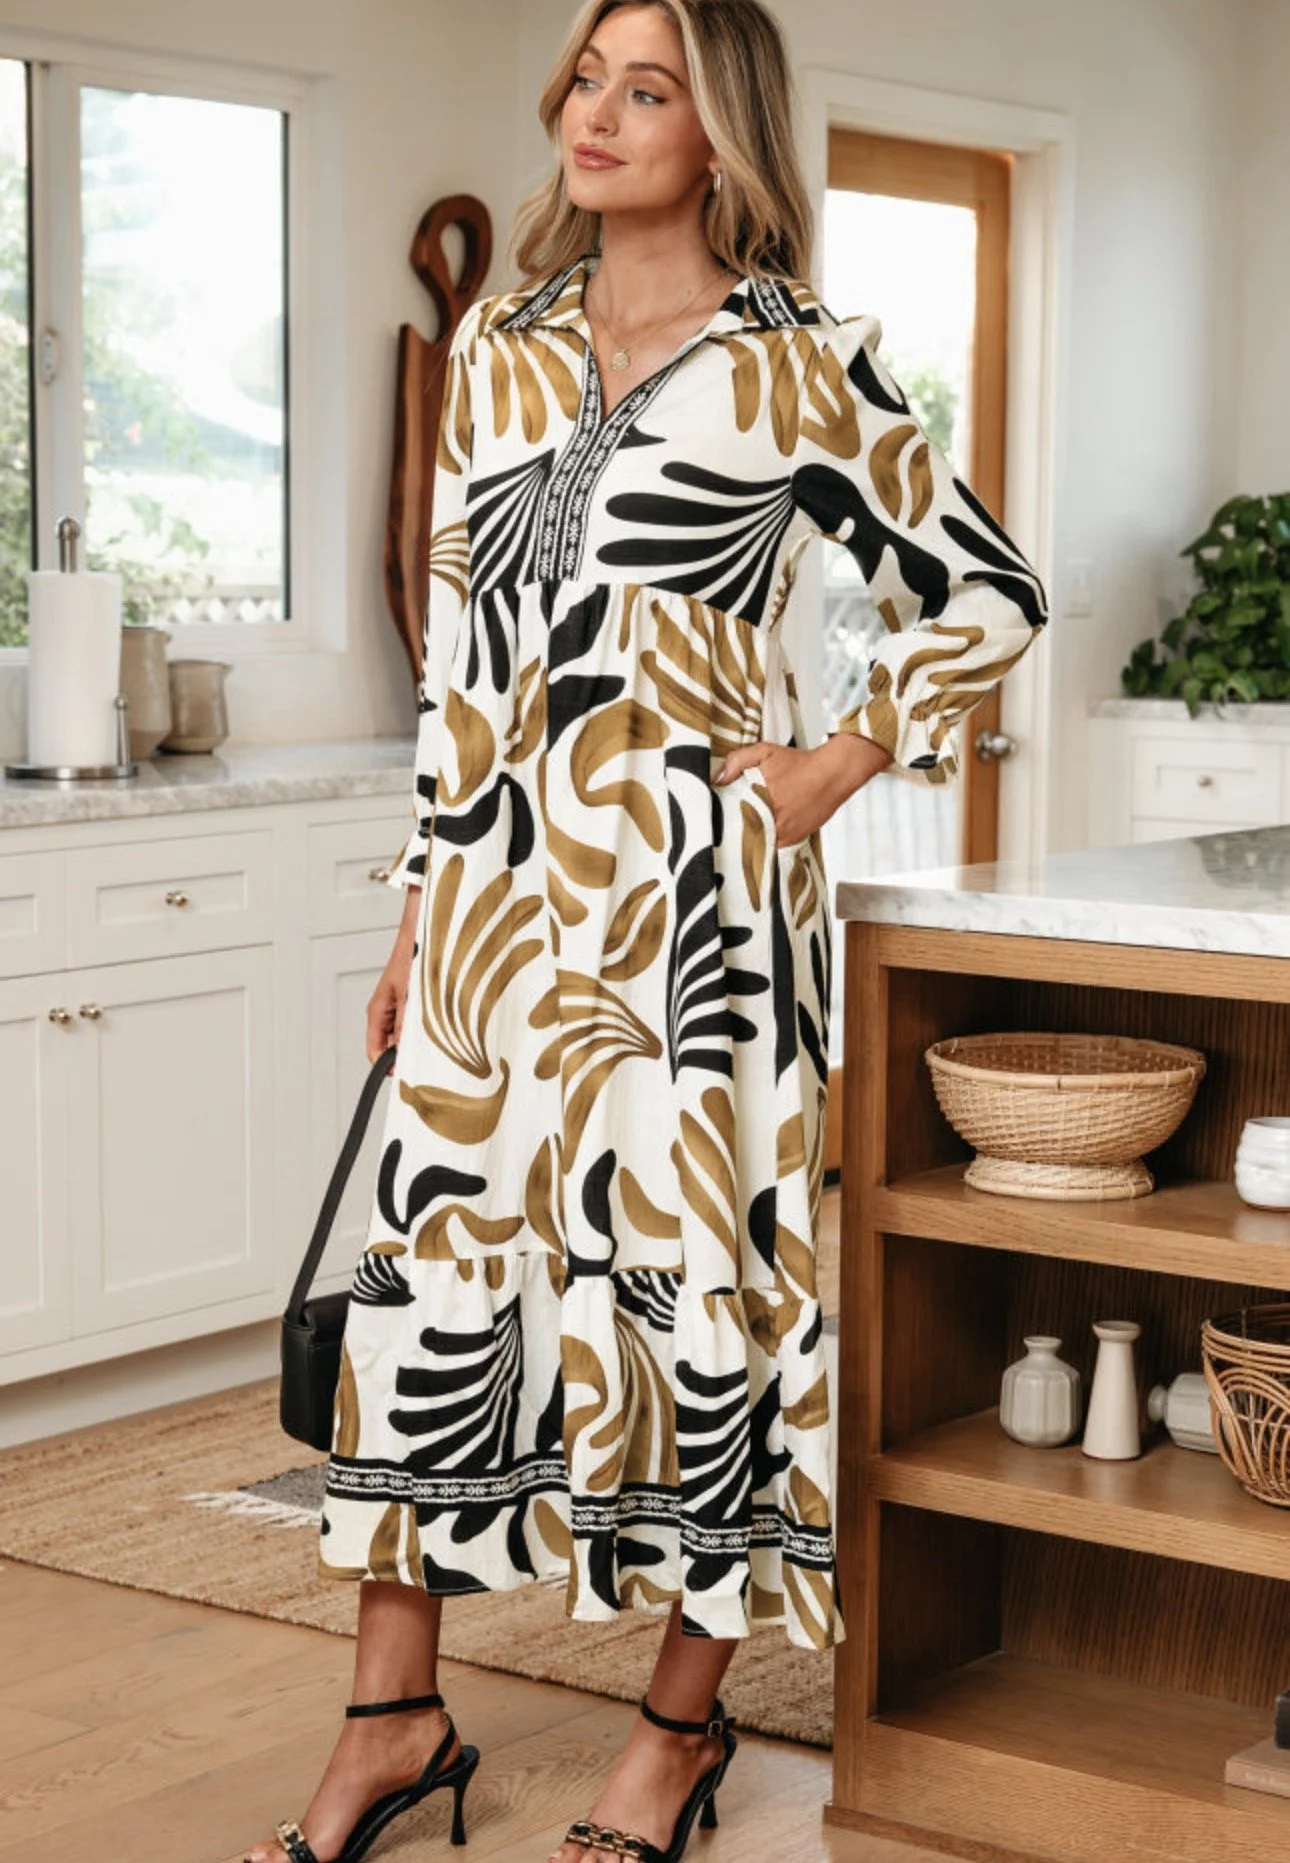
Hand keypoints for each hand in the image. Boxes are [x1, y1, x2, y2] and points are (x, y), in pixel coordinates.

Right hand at [366, 887, 419, 1064]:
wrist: (424, 930)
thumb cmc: (413, 954)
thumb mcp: (410, 993)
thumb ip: (405, 1024)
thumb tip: (403, 1051)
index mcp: (377, 1011)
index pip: (374, 1051)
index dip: (387, 1067)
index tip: (405, 1075)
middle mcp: (386, 1012)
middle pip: (390, 1047)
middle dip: (405, 1054)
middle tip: (427, 1060)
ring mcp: (399, 1007)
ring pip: (404, 1036)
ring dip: (417, 1040)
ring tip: (435, 1040)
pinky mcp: (413, 1001)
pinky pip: (415, 1024)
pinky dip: (425, 1029)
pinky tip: (439, 1026)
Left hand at [714, 732, 892, 844]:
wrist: (833, 773)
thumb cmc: (801, 764)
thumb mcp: (765, 752)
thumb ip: (738, 761)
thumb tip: (719, 778)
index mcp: (762, 801)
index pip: (733, 821)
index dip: (725, 820)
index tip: (720, 818)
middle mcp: (774, 822)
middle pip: (744, 835)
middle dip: (736, 830)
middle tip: (730, 824)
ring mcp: (786, 834)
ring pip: (759, 843)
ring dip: (752, 837)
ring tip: (745, 828)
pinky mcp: (795, 839)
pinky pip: (773, 846)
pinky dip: (767, 839)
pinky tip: (764, 829)